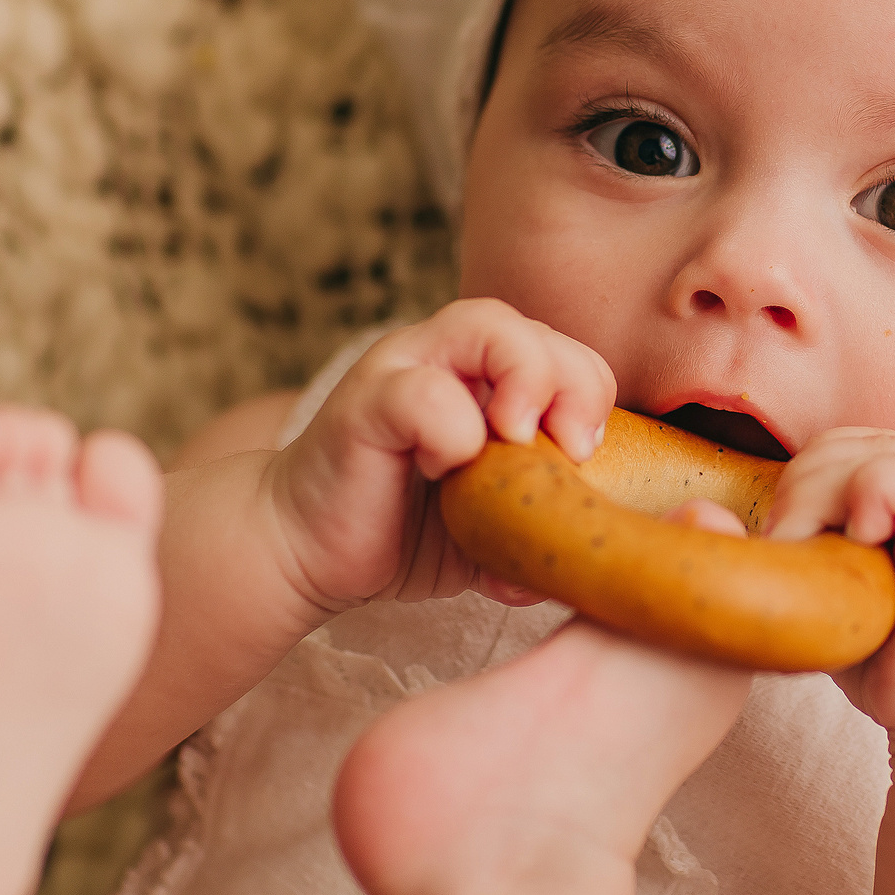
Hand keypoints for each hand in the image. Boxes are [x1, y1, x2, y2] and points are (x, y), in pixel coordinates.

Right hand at [266, 299, 614, 612]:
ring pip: (487, 325)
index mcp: (480, 374)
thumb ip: (536, 535)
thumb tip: (583, 569)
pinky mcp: (364, 405)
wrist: (304, 554)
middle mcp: (442, 355)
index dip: (589, 392)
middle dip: (574, 384)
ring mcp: (400, 369)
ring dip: (527, 382)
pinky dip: (454, 433)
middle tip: (574, 450)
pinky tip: (443, 473)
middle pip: (533, 327)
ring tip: (520, 442)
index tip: (588, 455)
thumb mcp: (488, 534)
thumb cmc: (399, 533)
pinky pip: (425, 393)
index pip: (561, 349)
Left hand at [760, 430, 894, 749]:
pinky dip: (860, 503)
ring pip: (873, 451)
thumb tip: (729, 522)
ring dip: (818, 498)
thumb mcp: (854, 598)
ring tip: (807, 557)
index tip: (787, 545)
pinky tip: (852, 552)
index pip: (860, 449)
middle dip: (803, 487)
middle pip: (859, 442)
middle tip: (786, 551)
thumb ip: (822, 548)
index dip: (810, 483)